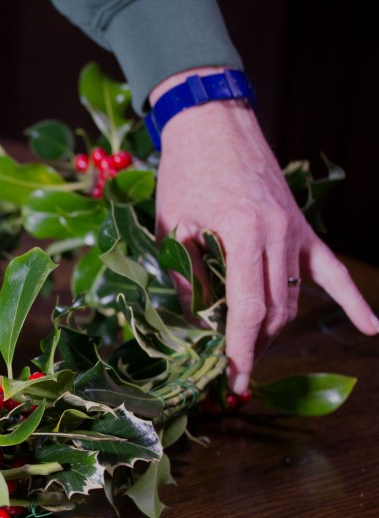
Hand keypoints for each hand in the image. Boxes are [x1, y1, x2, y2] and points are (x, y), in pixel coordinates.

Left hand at [152, 70, 378, 393]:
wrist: (213, 125)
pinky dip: (351, 299)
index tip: (232, 379)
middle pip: (274, 310)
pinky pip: (331, 269)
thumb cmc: (186, 172)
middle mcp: (279, 235)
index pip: (248, 309)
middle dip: (253, 346)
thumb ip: (187, 277)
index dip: (240, 349)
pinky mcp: (302, 227)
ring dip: (274, 328)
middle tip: (229, 371)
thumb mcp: (172, 228)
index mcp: (243, 234)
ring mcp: (296, 231)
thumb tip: (196, 323)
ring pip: (294, 297)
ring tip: (250, 352)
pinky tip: (372, 327)